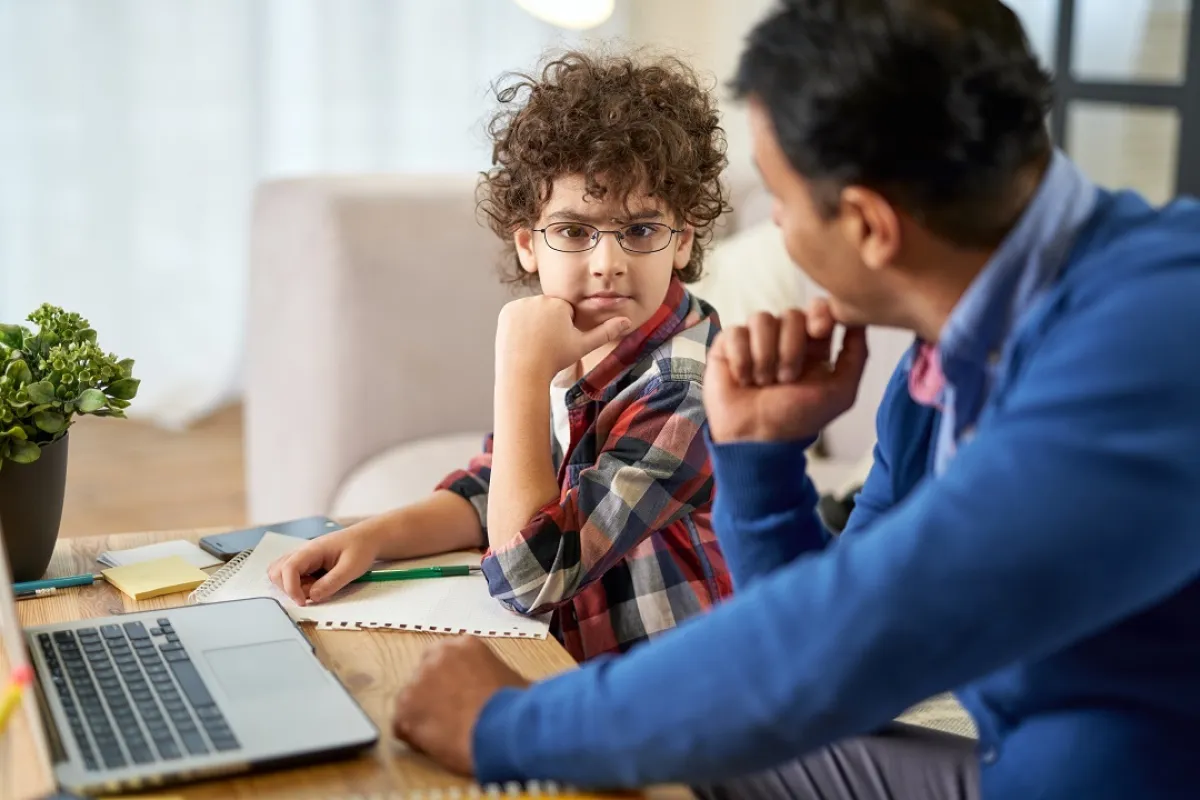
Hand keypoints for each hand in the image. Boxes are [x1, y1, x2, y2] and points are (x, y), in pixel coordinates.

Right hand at [267, 523, 382, 604]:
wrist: (368, 538)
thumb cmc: (361, 548)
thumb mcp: (351, 567)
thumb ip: (332, 582)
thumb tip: (312, 597)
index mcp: (312, 550)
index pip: (288, 568)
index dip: (291, 588)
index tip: (303, 602)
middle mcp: (302, 552)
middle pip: (277, 572)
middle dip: (289, 588)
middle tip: (313, 592)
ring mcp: (302, 558)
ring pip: (281, 574)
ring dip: (293, 587)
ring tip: (316, 587)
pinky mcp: (306, 564)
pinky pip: (291, 576)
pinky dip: (299, 585)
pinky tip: (316, 584)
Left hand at [392, 636, 529, 774]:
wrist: (504, 730)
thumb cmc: (517, 706)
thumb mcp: (514, 680)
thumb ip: (500, 678)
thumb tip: (511, 690)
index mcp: (465, 645)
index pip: (447, 658)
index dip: (452, 679)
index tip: (461, 695)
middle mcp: (437, 657)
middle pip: (425, 675)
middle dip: (433, 693)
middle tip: (451, 714)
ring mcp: (417, 683)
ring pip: (412, 700)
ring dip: (424, 714)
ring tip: (445, 733)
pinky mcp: (406, 711)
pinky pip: (402, 726)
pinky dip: (414, 737)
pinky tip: (435, 745)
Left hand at [495, 296, 631, 377]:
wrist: (523, 372)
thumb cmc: (554, 360)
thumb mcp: (582, 346)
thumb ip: (605, 332)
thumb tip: (627, 321)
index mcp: (560, 304)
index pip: (565, 312)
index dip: (563, 329)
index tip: (558, 342)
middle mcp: (539, 299)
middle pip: (547, 310)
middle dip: (548, 324)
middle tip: (545, 345)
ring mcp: (520, 304)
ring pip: (532, 312)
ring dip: (533, 323)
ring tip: (533, 343)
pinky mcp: (506, 311)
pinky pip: (517, 315)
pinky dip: (518, 325)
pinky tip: (521, 339)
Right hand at [704, 299, 868, 442]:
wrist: (757, 439)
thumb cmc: (798, 419)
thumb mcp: (840, 392)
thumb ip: (857, 355)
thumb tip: (860, 319)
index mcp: (812, 344)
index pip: (818, 308)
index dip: (819, 313)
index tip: (819, 330)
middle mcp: (784, 337)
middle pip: (791, 314)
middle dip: (791, 349)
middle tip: (786, 379)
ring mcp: (754, 339)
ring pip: (762, 319)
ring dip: (765, 356)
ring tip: (763, 383)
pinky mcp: (728, 345)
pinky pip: (736, 332)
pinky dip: (742, 358)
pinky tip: (744, 379)